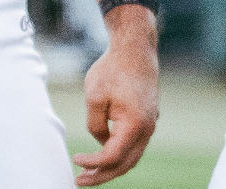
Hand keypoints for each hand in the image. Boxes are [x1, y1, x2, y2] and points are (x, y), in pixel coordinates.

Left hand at [71, 14, 158, 186]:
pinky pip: (134, 145)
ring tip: (88, 172)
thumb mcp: (94, 96)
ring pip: (132, 156)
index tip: (74, 159)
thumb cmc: (113, 69)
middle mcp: (147, 129)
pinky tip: (102, 153)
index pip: (112, 156)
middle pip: (125, 164)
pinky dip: (119, 154)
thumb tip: (100, 142)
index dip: (92, 163)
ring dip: (111, 166)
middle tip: (79, 181)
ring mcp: (150, 125)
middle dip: (102, 175)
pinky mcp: (148, 119)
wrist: (136, 49)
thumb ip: (95, 125)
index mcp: (135, 124)